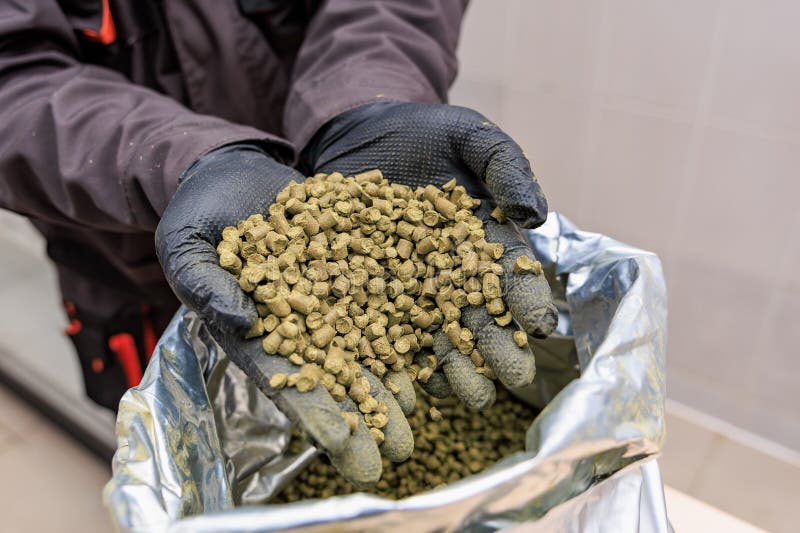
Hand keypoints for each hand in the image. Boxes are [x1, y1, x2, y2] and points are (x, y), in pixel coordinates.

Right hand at [155, 144, 411, 486]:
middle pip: (343, 376)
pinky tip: (450, 345)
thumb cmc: (201, 214)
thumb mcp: (189, 245)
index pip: (288, 383)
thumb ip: (206, 284)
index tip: (342, 447)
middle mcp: (307, 325)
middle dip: (371, 415)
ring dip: (405, 380)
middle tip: (401, 453)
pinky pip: (397, 293)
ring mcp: (339, 296)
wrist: (237, 175)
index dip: (315, 415)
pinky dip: (421, 320)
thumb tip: (240, 321)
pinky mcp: (365, 264)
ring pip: (377, 344)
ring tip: (434, 413)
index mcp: (260, 334)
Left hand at [304, 102, 557, 408]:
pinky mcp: (372, 293)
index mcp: (486, 241)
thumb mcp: (471, 137)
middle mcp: (454, 274)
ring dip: (457, 367)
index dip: (527, 301)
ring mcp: (413, 288)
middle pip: (480, 316)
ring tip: (471, 394)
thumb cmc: (425, 133)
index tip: (538, 324)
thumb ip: (506, 167)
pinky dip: (400, 358)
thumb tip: (534, 214)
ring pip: (438, 335)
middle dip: (498, 347)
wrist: (362, 131)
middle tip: (513, 377)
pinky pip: (387, 330)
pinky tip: (411, 383)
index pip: (511, 276)